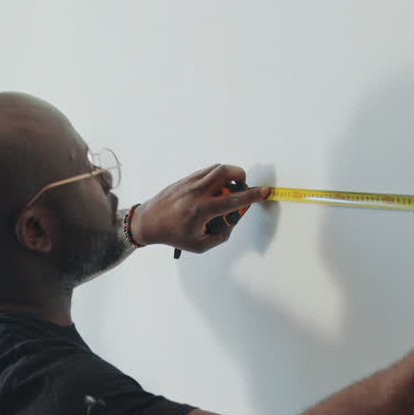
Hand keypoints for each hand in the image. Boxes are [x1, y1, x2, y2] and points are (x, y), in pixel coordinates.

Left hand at [132, 164, 270, 253]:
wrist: (149, 221)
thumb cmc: (172, 235)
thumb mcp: (199, 245)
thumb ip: (220, 237)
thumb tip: (232, 223)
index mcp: (201, 211)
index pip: (233, 200)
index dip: (252, 196)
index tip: (264, 192)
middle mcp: (197, 193)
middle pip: (226, 173)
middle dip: (241, 176)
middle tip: (243, 187)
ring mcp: (190, 183)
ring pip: (217, 168)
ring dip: (230, 173)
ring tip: (231, 186)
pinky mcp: (186, 178)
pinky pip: (207, 171)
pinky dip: (218, 175)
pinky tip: (217, 186)